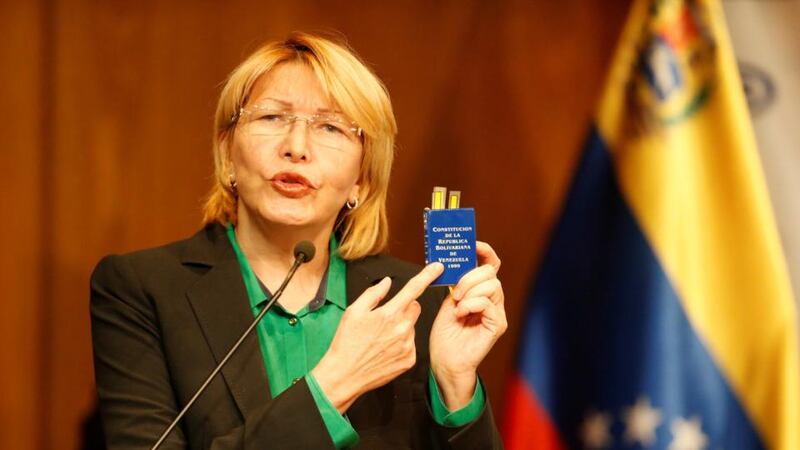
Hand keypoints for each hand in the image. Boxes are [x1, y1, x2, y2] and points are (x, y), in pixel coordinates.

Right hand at [312, 262, 444, 411]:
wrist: (345, 375)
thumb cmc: (346, 343)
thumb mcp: (353, 312)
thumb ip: (373, 294)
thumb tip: (386, 283)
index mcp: (389, 314)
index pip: (413, 289)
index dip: (427, 276)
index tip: (438, 267)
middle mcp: (402, 329)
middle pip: (415, 307)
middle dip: (404, 308)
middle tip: (386, 317)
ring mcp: (408, 345)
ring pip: (412, 326)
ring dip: (402, 327)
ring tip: (381, 338)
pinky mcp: (410, 360)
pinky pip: (411, 343)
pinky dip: (402, 343)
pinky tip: (386, 349)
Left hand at [429, 242, 506, 409]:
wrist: (445, 362)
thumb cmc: (445, 336)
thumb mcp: (447, 302)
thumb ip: (455, 284)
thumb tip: (453, 264)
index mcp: (480, 292)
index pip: (490, 264)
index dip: (484, 251)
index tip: (473, 244)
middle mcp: (492, 300)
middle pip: (491, 273)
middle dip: (470, 276)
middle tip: (455, 291)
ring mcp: (497, 313)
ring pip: (492, 286)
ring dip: (470, 291)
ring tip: (457, 304)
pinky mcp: (497, 325)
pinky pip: (488, 304)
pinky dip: (472, 305)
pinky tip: (460, 313)